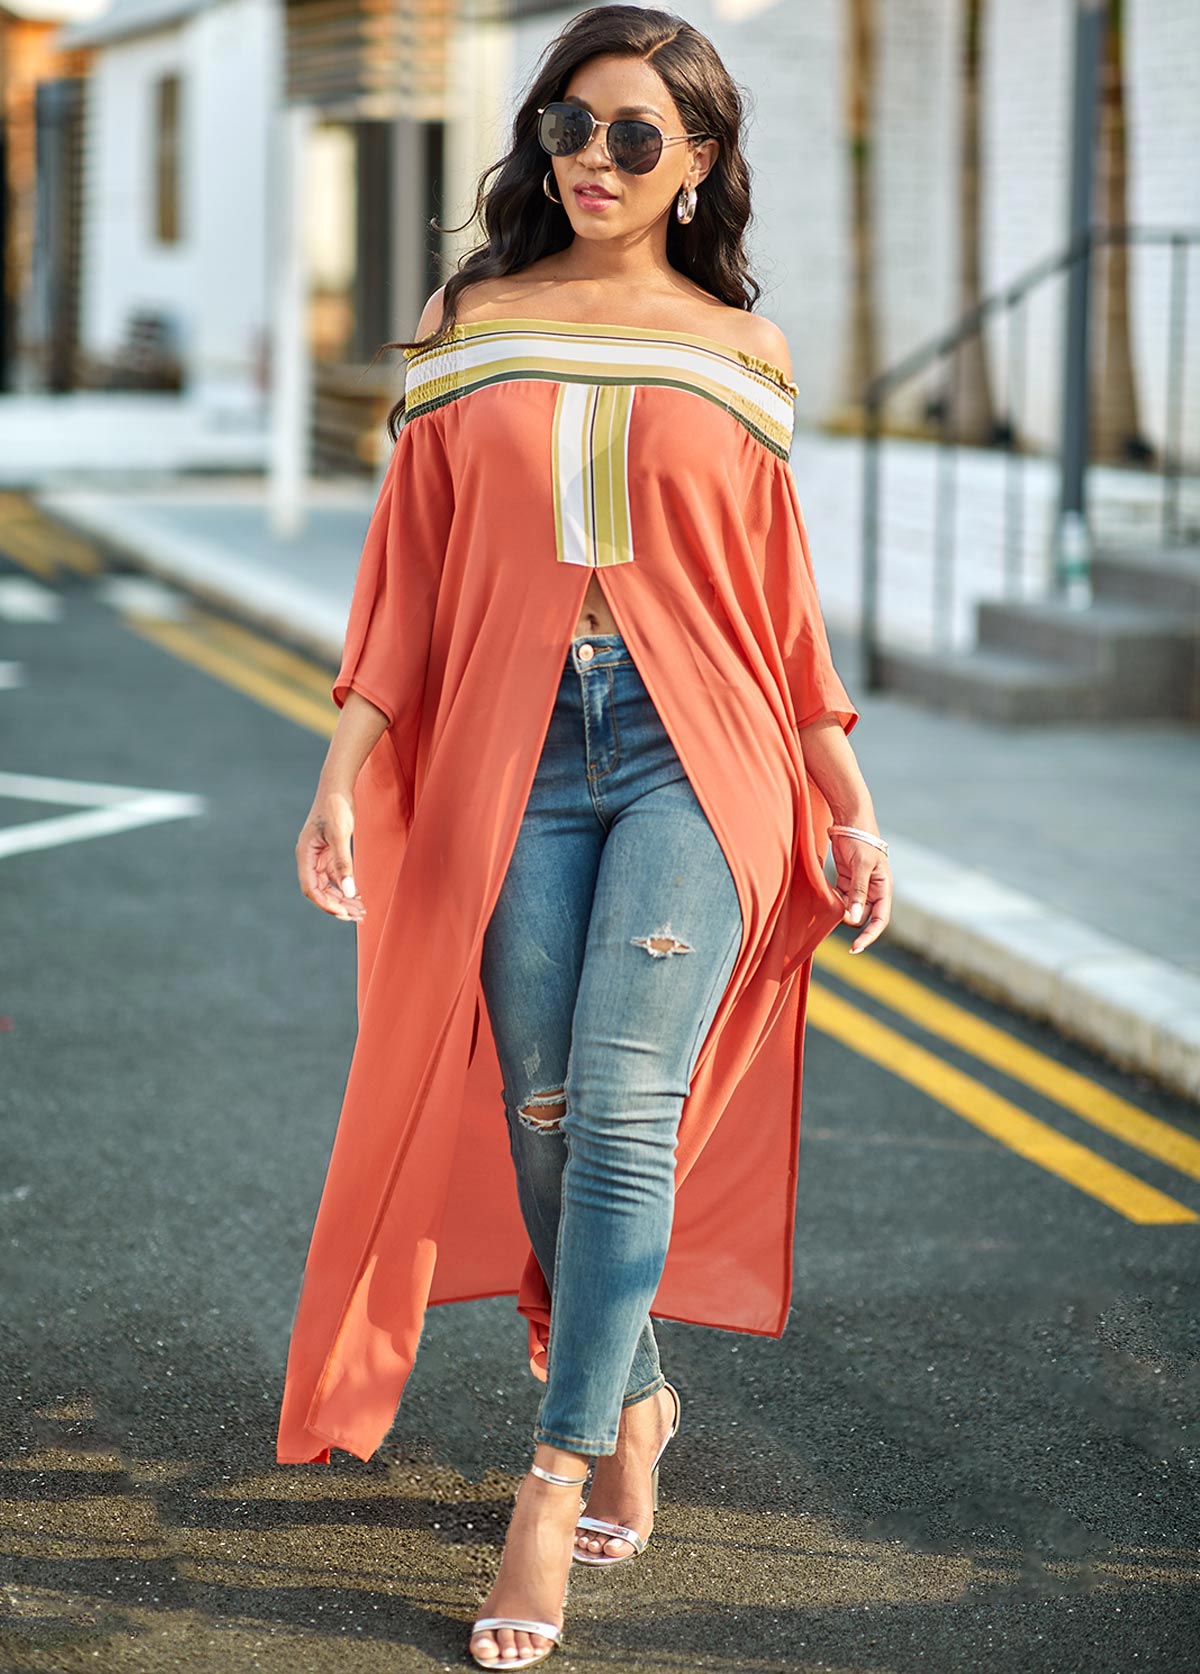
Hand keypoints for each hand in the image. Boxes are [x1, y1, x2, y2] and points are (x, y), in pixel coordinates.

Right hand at [296, 787, 365, 921]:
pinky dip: (345, 887)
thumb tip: (350, 892)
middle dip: (338, 905)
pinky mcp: (328, 852)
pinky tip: (359, 895)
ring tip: (361, 910)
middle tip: (358, 916)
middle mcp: (309, 858)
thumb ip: (343, 864)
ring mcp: (318, 856)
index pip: (311, 889)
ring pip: (328, 886)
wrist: (337, 785)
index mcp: (305, 854)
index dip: (327, 904)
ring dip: (343, 899)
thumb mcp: (341, 835)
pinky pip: (334, 876)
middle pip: (320, 891)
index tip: (345, 913)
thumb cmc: (336, 806)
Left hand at [829, 828, 890, 953]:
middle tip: (834, 917)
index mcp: (883, 887)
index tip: (855, 948)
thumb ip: (858, 892)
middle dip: (850, 920)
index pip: (880, 919)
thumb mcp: (860, 865)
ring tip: (829, 902)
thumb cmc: (861, 839)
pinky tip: (825, 897)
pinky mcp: (847, 880)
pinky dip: (834, 901)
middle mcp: (873, 889)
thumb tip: (854, 918)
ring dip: (841, 910)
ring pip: (850, 908)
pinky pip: (841, 898)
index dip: (870, 936)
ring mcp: (859, 885)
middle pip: (863, 916)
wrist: (850, 819)